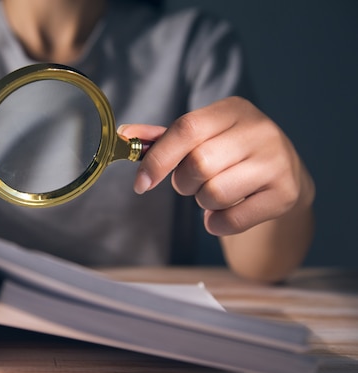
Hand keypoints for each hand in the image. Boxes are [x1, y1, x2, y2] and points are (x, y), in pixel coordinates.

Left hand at [119, 96, 314, 235]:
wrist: (284, 176)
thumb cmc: (230, 154)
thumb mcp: (202, 137)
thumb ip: (163, 138)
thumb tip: (125, 134)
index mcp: (232, 109)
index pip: (187, 129)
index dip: (158, 158)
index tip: (141, 183)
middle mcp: (259, 130)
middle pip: (198, 165)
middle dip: (184, 183)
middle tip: (192, 183)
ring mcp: (277, 161)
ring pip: (214, 193)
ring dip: (202, 202)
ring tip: (214, 193)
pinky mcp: (285, 193)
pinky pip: (232, 220)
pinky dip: (218, 224)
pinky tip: (226, 211)